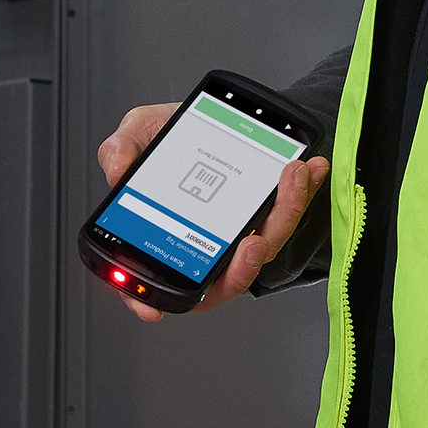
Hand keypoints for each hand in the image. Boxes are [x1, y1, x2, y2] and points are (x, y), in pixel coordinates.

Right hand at [95, 102, 328, 323]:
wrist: (208, 117)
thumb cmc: (169, 136)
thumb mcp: (137, 134)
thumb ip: (119, 150)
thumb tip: (117, 172)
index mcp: (166, 234)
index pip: (154, 281)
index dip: (147, 301)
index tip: (153, 310)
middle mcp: (204, 246)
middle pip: (224, 278)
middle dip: (242, 268)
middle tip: (250, 241)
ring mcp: (240, 235)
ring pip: (265, 246)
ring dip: (284, 213)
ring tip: (290, 177)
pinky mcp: (269, 215)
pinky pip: (288, 214)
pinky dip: (303, 192)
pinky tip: (309, 167)